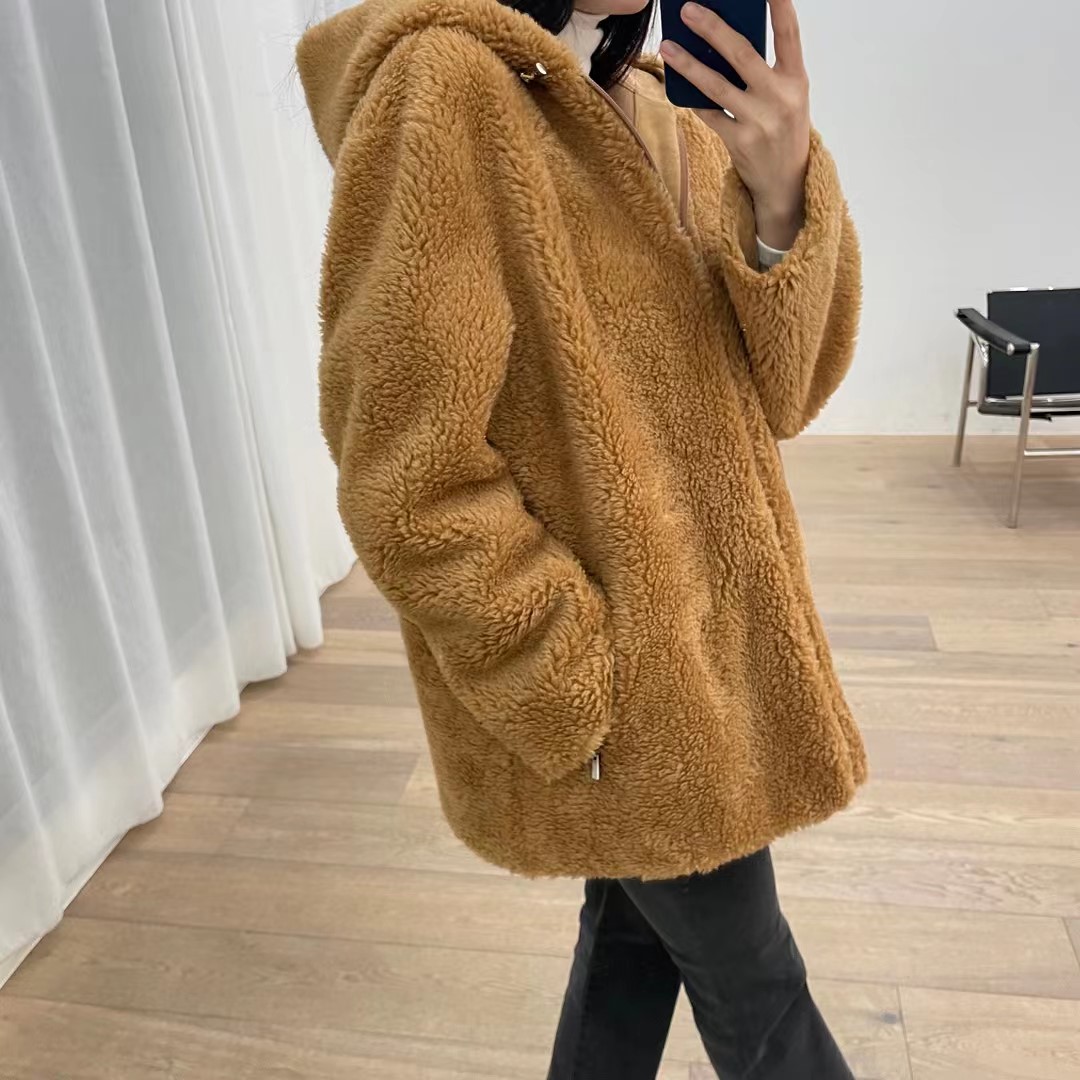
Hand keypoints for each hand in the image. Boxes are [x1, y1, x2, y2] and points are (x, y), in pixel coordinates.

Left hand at [660, 0, 810, 250]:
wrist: (785, 183)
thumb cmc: (784, 129)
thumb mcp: (788, 96)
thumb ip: (768, 69)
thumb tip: (726, 39)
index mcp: (797, 80)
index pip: (789, 34)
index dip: (779, 6)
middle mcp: (780, 98)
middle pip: (743, 54)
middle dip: (713, 28)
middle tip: (689, 9)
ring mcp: (758, 121)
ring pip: (716, 86)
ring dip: (689, 64)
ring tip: (668, 45)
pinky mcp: (739, 142)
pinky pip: (708, 114)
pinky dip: (691, 98)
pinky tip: (677, 83)